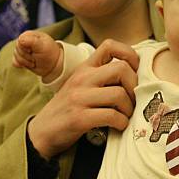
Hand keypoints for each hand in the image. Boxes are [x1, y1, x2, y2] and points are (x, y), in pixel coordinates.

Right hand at [13, 31, 61, 81]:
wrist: (54, 65)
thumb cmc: (50, 53)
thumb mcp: (43, 46)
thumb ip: (32, 41)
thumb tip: (20, 39)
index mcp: (29, 35)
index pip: (19, 41)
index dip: (26, 48)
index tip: (34, 51)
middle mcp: (24, 41)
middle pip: (17, 49)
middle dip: (27, 56)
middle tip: (37, 57)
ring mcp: (22, 50)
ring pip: (16, 56)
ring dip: (26, 62)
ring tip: (35, 61)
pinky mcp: (21, 58)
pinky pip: (15, 61)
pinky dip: (21, 64)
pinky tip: (29, 64)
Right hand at [28, 39, 139, 158]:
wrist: (42, 132)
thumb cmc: (68, 109)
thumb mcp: (81, 86)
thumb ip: (102, 78)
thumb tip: (135, 76)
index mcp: (84, 68)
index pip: (110, 46)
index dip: (129, 55)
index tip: (136, 72)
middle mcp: (82, 79)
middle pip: (121, 69)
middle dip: (135, 86)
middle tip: (134, 99)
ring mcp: (79, 98)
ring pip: (119, 94)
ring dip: (129, 109)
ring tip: (126, 116)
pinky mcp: (79, 118)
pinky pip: (111, 116)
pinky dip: (121, 123)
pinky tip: (118, 126)